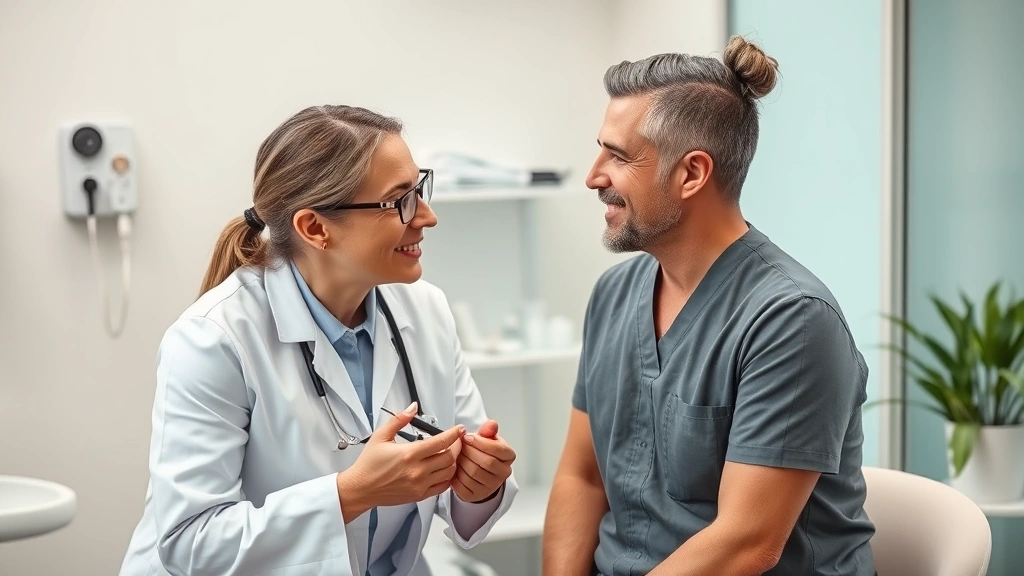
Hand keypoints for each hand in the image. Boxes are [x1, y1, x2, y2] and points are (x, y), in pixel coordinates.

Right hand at [336, 402, 464, 522]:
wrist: (360, 489)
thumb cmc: (368, 465)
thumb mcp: (381, 436)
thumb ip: (399, 420)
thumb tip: (413, 407)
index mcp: (409, 454)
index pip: (441, 442)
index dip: (453, 434)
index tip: (458, 429)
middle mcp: (417, 471)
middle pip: (449, 457)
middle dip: (457, 446)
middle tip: (457, 441)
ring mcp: (420, 485)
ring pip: (449, 472)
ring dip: (454, 462)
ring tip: (451, 454)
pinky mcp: (419, 495)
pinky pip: (442, 487)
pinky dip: (448, 477)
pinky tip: (445, 470)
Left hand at [452, 420, 515, 502]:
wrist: (481, 473)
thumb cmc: (484, 453)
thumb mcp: (488, 439)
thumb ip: (488, 431)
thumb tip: (491, 424)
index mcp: (508, 457)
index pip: (498, 450)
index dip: (481, 442)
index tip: (468, 437)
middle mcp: (503, 473)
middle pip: (486, 462)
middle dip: (470, 451)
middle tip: (460, 445)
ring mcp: (491, 486)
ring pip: (474, 473)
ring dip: (462, 462)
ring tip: (457, 455)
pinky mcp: (477, 495)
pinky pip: (464, 485)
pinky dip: (456, 475)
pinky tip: (455, 467)